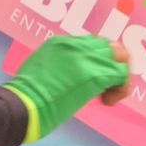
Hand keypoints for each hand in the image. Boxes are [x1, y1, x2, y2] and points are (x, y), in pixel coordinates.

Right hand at [3, 35, 131, 142]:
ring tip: (108, 94)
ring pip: (120, 56)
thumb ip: (58, 65)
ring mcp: (87, 58)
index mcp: (62, 42)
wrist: (24, 103)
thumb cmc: (26, 95)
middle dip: (113, 65)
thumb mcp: (40, 68)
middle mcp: (77, 45)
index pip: (91, 43)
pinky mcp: (95, 75)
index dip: (96, 62)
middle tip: (106, 84)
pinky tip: (108, 101)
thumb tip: (70, 75)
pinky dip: (121, 88)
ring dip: (119, 77)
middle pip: (110, 45)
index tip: (89, 79)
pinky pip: (121, 75)